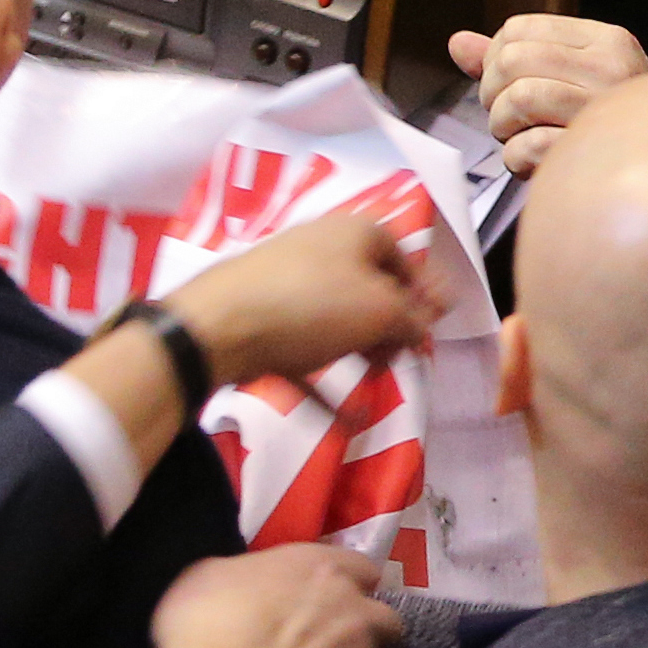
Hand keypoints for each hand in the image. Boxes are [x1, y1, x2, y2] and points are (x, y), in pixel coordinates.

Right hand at [149, 544, 403, 647]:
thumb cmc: (208, 620)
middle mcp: (353, 604)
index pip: (362, 566)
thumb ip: (240, 575)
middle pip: (383, 614)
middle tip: (334, 637)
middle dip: (367, 625)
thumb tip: (243, 583)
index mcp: (321, 565)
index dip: (348, 581)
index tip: (327, 593)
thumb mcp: (205, 576)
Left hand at [173, 214, 450, 383]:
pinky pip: (304, 346)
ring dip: (361, 351)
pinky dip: (324, 377)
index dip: (422, 295)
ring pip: (338, 317)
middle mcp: (322, 246)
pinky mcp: (262, 316)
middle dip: (391, 327)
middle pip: (371, 288)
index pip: (405, 256)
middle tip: (398, 360)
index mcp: (356, 231)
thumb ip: (414, 320)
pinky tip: (343, 417)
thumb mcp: (382, 312)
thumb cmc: (314, 306)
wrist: (218, 326)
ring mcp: (287, 281)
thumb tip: (425, 327)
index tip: (429, 331)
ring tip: (372, 382)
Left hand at [448, 15, 647, 171]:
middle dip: (492, 94)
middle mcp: (612, 66)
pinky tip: (532, 164)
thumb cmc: (611, 124)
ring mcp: (606, 109)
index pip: (517, 28)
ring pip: (518, 98)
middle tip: (506, 117)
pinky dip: (516, 159)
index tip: (505, 86)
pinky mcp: (594, 151)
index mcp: (607, 40)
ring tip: (519, 138)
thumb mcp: (570, 78)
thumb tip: (456, 43)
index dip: (494, 59)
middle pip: (511, 60)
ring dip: (502, 126)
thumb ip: (513, 59)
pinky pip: (527, 146)